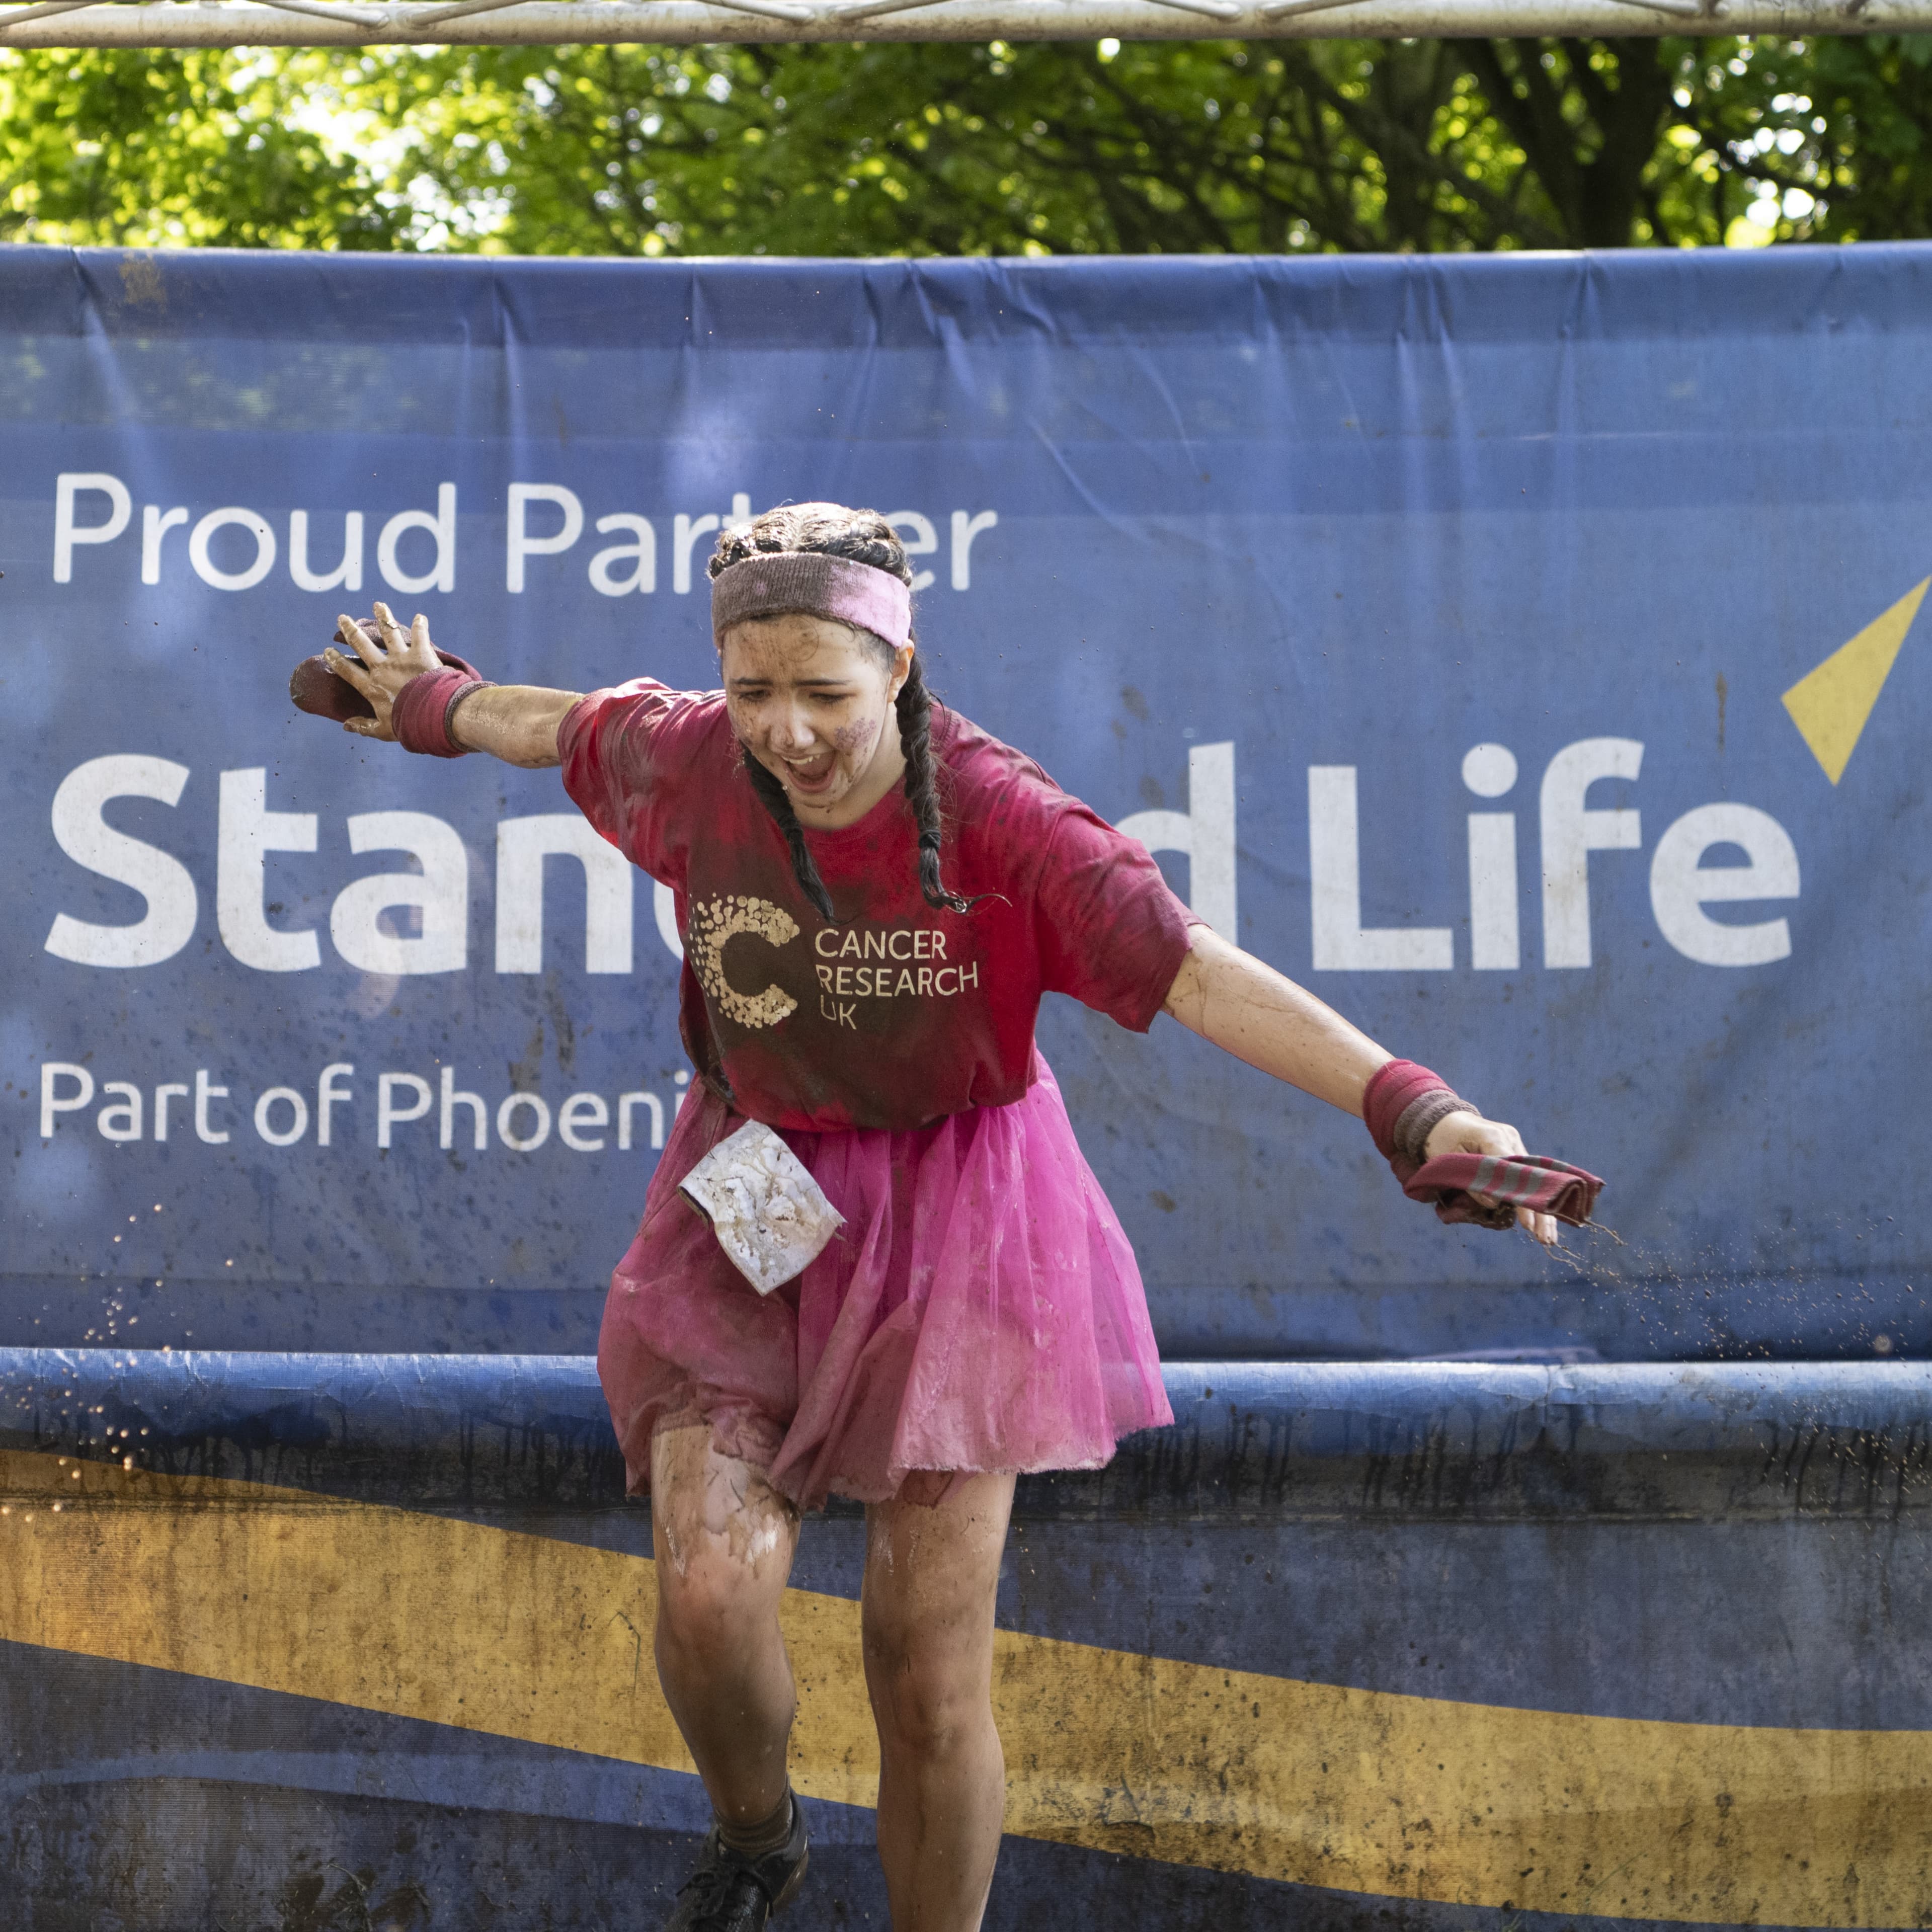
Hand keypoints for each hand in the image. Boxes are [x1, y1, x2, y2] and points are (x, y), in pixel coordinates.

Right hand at [322, 601, 438, 740]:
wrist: (435, 715)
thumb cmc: (408, 725)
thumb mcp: (383, 731)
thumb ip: (364, 726)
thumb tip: (345, 726)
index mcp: (372, 687)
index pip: (348, 671)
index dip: (336, 660)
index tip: (328, 650)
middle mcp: (383, 668)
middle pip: (362, 644)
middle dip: (350, 630)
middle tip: (342, 618)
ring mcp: (401, 658)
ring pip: (388, 632)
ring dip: (383, 617)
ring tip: (377, 605)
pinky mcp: (421, 654)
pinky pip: (420, 635)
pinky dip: (420, 625)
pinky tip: (420, 617)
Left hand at [1423, 1109, 1558, 1246]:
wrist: (1443, 1121)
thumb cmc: (1441, 1139)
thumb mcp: (1448, 1160)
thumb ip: (1472, 1182)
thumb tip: (1494, 1204)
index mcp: (1493, 1135)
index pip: (1513, 1171)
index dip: (1521, 1198)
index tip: (1527, 1223)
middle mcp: (1510, 1139)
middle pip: (1532, 1177)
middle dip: (1539, 1209)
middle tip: (1543, 1238)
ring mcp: (1515, 1145)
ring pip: (1536, 1180)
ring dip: (1542, 1209)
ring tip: (1547, 1238)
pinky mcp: (1514, 1152)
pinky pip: (1527, 1178)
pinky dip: (1533, 1200)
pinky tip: (1541, 1222)